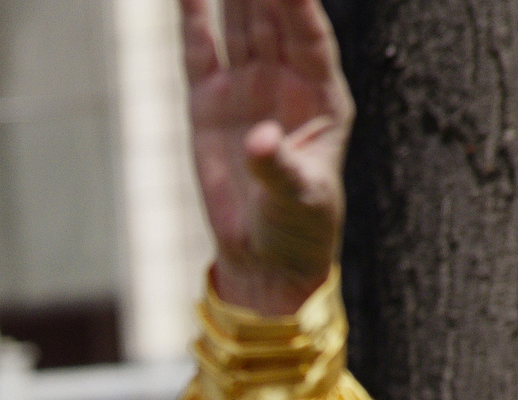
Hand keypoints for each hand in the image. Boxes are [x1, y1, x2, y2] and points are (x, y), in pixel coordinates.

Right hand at [181, 0, 352, 315]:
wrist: (263, 256)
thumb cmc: (297, 225)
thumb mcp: (297, 197)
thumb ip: (279, 166)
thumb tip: (258, 142)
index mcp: (322, 96)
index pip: (310, 35)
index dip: (298, 2)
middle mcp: (285, 81)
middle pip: (272, 17)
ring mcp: (245, 88)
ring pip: (239, 24)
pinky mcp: (208, 105)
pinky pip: (200, 52)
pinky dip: (194, 20)